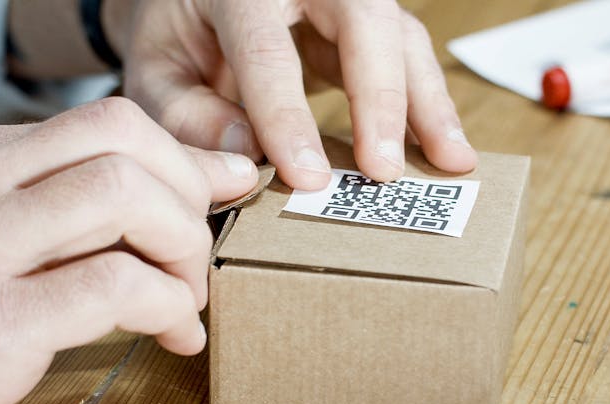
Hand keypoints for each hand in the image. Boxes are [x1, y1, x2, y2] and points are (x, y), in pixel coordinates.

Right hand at [0, 97, 257, 403]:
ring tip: (186, 298)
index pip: (105, 122)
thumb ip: (77, 208)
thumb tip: (207, 178)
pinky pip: (120, 284)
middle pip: (123, 139)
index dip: (180, 163)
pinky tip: (174, 334)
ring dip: (185, 249)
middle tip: (195, 259)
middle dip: (189, 197)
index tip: (215, 201)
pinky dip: (169, 306)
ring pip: (126, 195)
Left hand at [121, 0, 477, 189]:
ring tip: (452, 162)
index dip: (288, 117)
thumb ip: (188, 115)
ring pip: (401, 37)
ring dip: (429, 104)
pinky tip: (445, 148)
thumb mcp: (156, 73)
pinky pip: (408, 57)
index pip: (267, 49)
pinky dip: (429, 105)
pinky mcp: (367, 24)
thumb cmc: (176, 38)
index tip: (308, 179)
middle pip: (363, 22)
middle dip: (380, 100)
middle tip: (383, 171)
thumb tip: (248, 157)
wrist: (195, 0)